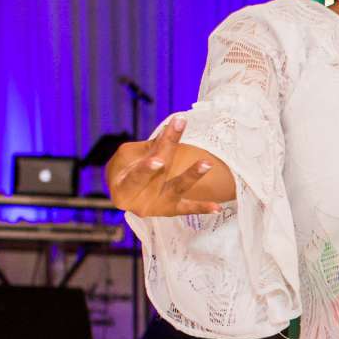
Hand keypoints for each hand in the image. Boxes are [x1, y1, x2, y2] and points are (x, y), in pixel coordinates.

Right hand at [106, 119, 223, 217]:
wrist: (123, 194)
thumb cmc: (123, 171)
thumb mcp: (128, 156)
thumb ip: (150, 146)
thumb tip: (172, 127)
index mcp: (122, 185)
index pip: (141, 164)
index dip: (156, 148)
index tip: (173, 128)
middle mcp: (138, 199)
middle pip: (158, 172)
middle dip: (168, 151)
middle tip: (176, 134)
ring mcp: (156, 206)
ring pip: (176, 189)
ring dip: (191, 176)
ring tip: (206, 164)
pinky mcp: (170, 210)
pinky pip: (187, 209)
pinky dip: (201, 207)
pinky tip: (216, 207)